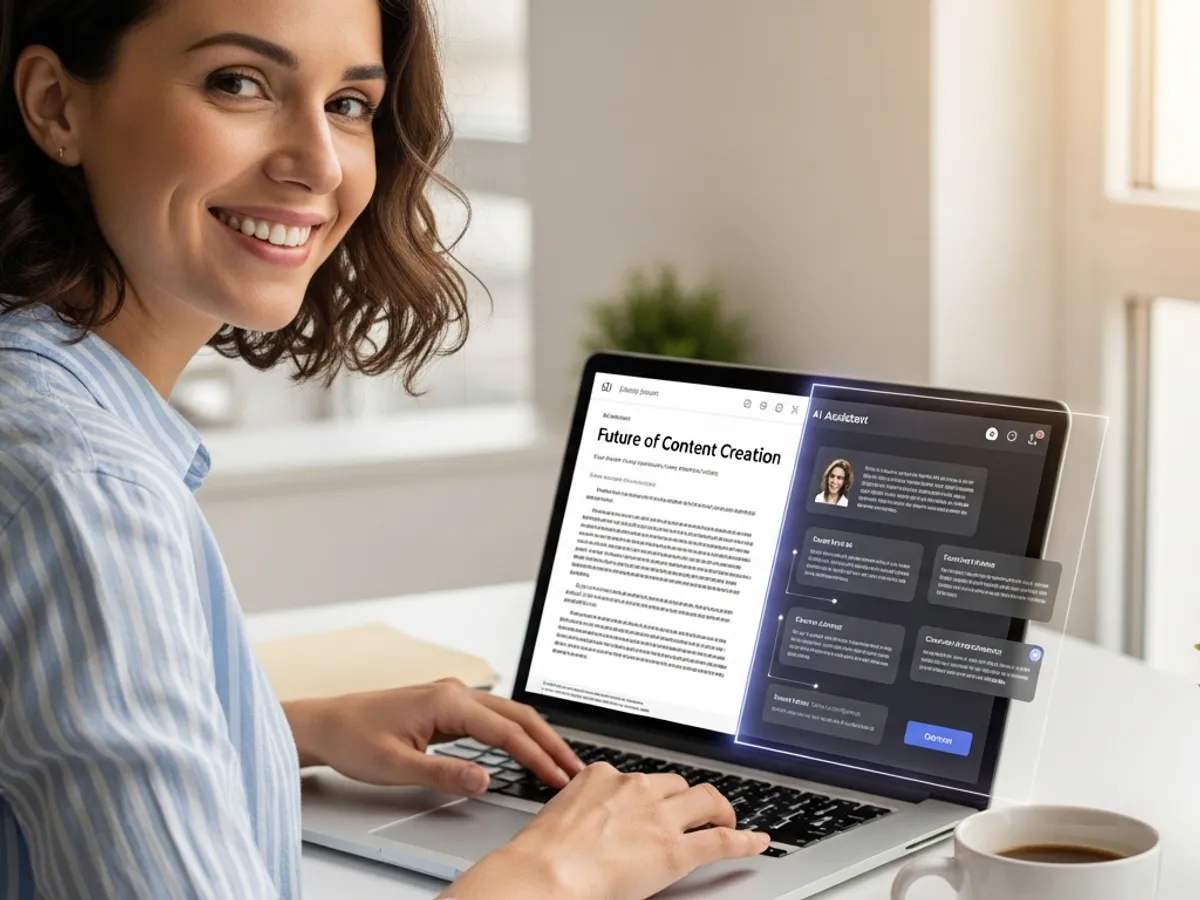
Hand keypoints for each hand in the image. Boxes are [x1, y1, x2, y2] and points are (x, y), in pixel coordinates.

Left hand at [283, 678, 583, 795]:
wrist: (326, 723)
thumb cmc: (354, 740)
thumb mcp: (398, 766)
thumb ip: (445, 773)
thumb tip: (485, 781)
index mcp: (449, 702)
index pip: (507, 731)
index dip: (538, 757)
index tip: (559, 778)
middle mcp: (456, 693)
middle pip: (519, 716)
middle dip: (551, 743)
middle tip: (576, 771)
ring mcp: (453, 696)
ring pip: (510, 714)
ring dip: (537, 737)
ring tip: (560, 763)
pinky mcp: (448, 706)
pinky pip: (494, 718)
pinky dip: (517, 734)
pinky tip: (526, 749)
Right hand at [443, 763, 769, 899]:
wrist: (545, 874)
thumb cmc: (541, 854)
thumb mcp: (559, 814)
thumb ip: (581, 808)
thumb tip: (583, 819)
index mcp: (602, 777)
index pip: (637, 777)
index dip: (651, 792)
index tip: (655, 799)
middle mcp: (635, 788)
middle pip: (676, 784)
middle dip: (688, 797)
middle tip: (697, 810)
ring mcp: (658, 817)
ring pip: (704, 801)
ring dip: (719, 810)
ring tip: (727, 820)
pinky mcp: (675, 849)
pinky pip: (720, 840)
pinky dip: (743, 840)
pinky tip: (756, 842)